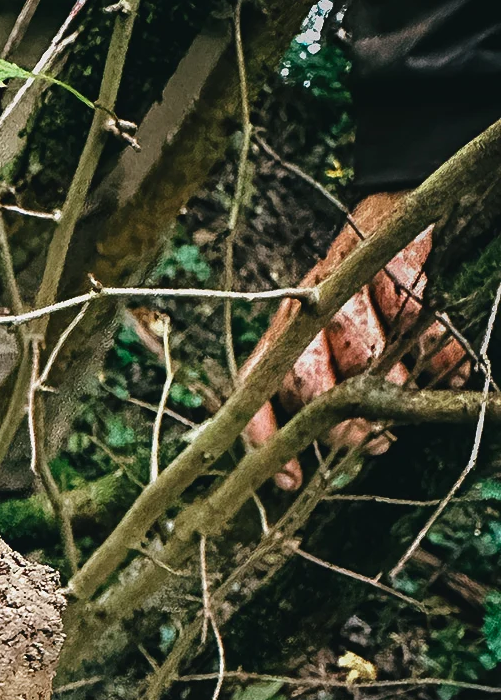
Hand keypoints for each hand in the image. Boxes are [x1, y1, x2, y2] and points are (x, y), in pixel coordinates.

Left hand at [242, 191, 469, 489]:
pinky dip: (436, 348)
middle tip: (375, 443)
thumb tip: (340, 453)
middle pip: (309, 384)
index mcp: (283, 340)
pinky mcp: (384, 269)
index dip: (265, 438)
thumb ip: (327, 396)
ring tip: (412, 383)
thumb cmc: (364, 302)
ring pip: (362, 357)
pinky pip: (411, 323)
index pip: (255, 392)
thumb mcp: (335, 349)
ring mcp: (343, 292)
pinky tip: (444, 356)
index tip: (293, 480)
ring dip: (397, 381)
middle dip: (343, 422)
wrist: (397, 220)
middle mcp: (304, 318)